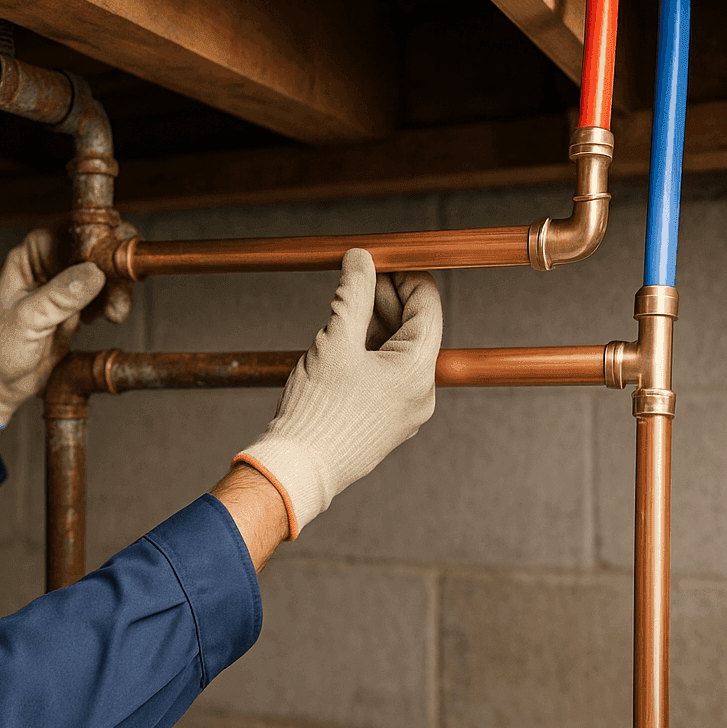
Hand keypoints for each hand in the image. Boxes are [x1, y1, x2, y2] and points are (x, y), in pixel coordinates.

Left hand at [0, 229, 104, 428]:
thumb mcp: (28, 320)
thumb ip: (59, 297)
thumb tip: (94, 273)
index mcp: (28, 259)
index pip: (66, 234)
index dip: (93, 239)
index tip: (112, 255)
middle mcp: (47, 267)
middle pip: (91, 249)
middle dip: (112, 264)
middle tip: (128, 278)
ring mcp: (63, 288)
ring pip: (102, 273)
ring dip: (116, 289)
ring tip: (114, 313)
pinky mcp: (75, 309)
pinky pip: (103, 297)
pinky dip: (113, 303)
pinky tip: (109, 317)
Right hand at [234, 248, 441, 537]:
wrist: (299, 468)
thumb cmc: (318, 411)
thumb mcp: (335, 340)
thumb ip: (352, 294)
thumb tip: (361, 259)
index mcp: (418, 370)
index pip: (427, 305)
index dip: (405, 275)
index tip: (380, 260)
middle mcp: (421, 392)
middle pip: (414, 328)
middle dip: (386, 298)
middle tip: (356, 277)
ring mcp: (406, 410)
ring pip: (398, 352)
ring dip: (375, 324)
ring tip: (342, 310)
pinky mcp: (388, 422)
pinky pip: (388, 376)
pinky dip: (370, 352)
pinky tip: (342, 343)